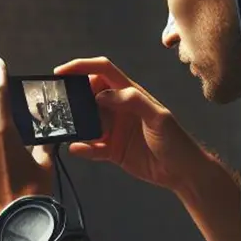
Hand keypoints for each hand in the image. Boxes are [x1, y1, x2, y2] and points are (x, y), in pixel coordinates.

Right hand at [52, 57, 199, 191]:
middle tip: (57, 104)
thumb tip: (101, 96)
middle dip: (73, 96)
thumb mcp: (159, 117)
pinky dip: (82, 148)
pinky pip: (91, 147)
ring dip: (75, 124)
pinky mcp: (112, 150)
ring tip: (64, 127)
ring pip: (86, 121)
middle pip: (89, 94)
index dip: (81, 67)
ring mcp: (113, 129)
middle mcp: (118, 109)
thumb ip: (133, 101)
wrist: (183, 173)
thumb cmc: (177, 141)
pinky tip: (77, 149)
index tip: (61, 72)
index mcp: (130, 94)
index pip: (102, 71)